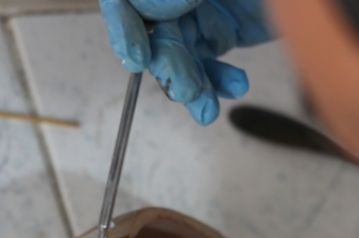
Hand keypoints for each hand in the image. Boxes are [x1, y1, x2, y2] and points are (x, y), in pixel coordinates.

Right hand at [100, 0, 272, 124]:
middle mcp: (177, 0)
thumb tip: (160, 7)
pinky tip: (233, 85)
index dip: (125, 27)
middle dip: (170, 64)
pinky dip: (220, 79)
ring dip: (193, 83)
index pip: (127, 4)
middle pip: (158, 32)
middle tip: (186, 88)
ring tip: (205, 105)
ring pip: (183, 54)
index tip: (136, 54)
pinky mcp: (226, 31)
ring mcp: (201, 13)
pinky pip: (213, 62)